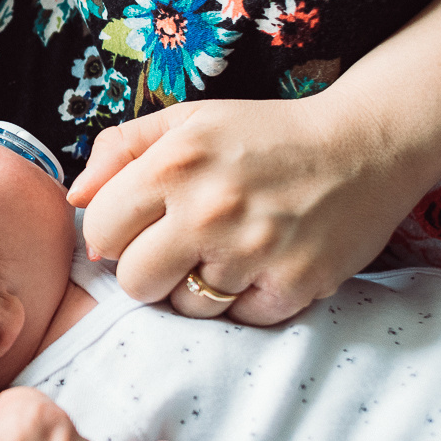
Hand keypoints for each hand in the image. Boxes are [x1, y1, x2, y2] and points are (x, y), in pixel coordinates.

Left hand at [67, 93, 431, 324]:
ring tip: (224, 252)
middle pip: (134, 281)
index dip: (112, 233)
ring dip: (197, 288)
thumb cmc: (264, 134)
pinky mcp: (294, 284)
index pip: (98, 230)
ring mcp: (253, 251)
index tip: (136, 227)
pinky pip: (239, 320)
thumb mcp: (188, 120)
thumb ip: (120, 149)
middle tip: (176, 248)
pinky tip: (259, 266)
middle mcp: (209, 209)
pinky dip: (244, 300)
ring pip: (185, 307)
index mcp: (174, 163)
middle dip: (146, 270)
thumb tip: (74, 197)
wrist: (366, 146)